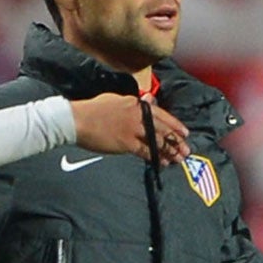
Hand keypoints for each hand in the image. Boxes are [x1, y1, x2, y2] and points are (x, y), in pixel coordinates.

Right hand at [71, 94, 190, 162]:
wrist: (75, 119)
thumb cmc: (92, 110)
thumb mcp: (115, 100)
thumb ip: (134, 102)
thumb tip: (149, 99)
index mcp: (134, 103)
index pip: (160, 114)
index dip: (175, 124)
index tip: (185, 132)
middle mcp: (136, 115)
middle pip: (162, 129)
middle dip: (176, 141)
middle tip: (187, 150)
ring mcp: (132, 129)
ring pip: (157, 141)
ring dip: (170, 151)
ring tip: (179, 159)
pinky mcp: (126, 142)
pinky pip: (146, 151)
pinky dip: (156, 158)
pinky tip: (163, 163)